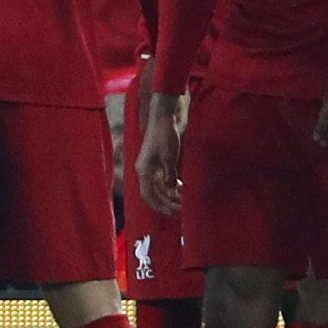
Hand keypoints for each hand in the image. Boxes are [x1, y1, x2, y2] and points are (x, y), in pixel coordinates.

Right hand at [136, 92, 185, 216]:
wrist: (167, 114)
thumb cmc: (164, 134)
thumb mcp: (169, 159)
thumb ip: (169, 178)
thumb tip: (171, 192)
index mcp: (144, 170)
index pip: (147, 195)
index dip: (159, 206)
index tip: (172, 213)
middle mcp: (148, 169)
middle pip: (155, 192)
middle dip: (167, 202)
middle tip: (181, 209)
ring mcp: (156, 164)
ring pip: (161, 186)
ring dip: (171, 194)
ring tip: (184, 200)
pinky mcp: (164, 158)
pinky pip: (167, 177)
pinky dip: (174, 184)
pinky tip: (182, 187)